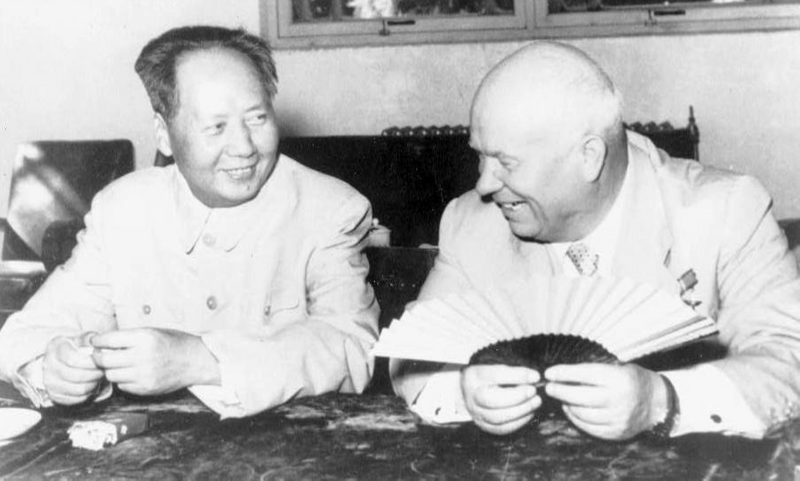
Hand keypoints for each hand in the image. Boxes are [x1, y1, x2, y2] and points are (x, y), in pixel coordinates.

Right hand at [43, 332, 104, 404]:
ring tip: (98, 377)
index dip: (91, 362)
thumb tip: (99, 343)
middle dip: (95, 374)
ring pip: (78, 389)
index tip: (101, 362)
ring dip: (93, 384)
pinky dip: (87, 394)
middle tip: (103, 371)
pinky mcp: (54, 395)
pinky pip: (75, 399)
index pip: (73, 358)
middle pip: (76, 376)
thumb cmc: (76, 347)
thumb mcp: (82, 338)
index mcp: (55, 347)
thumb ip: (90, 339)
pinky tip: (90, 384)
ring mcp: (49, 381)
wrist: (61, 360)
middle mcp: (48, 365)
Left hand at [90, 328, 219, 395]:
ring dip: (110, 370)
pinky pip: (123, 386)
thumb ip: (129, 338)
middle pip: (105, 360)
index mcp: (144, 338)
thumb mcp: (152, 332)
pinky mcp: (146, 388)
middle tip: (100, 354)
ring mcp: (144, 375)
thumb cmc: (174, 343)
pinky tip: (131, 373)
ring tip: (118, 364)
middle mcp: (142, 356)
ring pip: (111, 375)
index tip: (95, 342)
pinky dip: (123, 380)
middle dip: (98, 357)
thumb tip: (102, 343)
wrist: (195, 361)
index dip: (97, 341)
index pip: (109, 340)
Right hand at [461, 364, 541, 434]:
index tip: (535, 376)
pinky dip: (519, 422)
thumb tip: (534, 378)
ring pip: (497, 417)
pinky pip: (501, 429)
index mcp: (474, 376)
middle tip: (533, 391)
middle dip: (517, 396)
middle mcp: (472, 396)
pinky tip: (529, 413)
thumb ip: (512, 372)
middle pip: (491, 400)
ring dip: (521, 410)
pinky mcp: (483, 425)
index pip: (495, 375)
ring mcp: (476, 413)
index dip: (518, 376)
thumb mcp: (495, 366)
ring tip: (536, 402)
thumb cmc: (488, 376)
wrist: (470, 390)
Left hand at [544, 363, 666, 439]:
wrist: (657, 402)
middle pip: (579, 396)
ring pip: (581, 413)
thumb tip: (562, 373)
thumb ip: (593, 370)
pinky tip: (571, 409)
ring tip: (562, 397)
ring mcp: (618, 419)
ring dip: (566, 405)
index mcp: (619, 379)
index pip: (584, 374)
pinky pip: (589, 428)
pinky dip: (576, 418)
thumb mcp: (618, 367)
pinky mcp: (616, 433)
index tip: (549, 373)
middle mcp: (618, 400)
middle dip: (559, 391)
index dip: (564, 373)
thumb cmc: (633, 379)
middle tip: (549, 387)